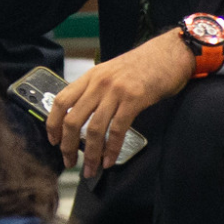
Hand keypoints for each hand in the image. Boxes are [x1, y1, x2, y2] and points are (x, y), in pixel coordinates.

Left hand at [46, 31, 194, 177]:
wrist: (170, 53)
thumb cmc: (143, 65)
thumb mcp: (112, 72)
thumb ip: (97, 90)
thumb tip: (84, 116)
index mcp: (90, 77)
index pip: (61, 101)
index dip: (52, 124)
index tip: (54, 141)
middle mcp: (99, 83)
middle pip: (73, 120)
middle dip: (68, 146)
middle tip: (69, 162)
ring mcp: (116, 91)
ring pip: (94, 129)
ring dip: (90, 154)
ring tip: (90, 169)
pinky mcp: (134, 100)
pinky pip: (117, 130)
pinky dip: (112, 149)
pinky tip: (109, 161)